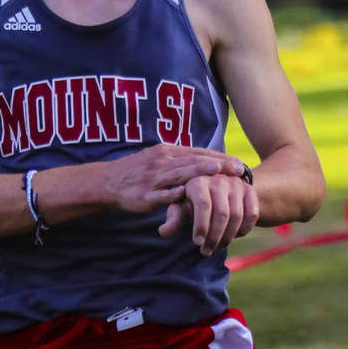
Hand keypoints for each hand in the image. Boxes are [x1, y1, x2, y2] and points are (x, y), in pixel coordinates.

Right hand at [107, 144, 246, 214]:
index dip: (220, 157)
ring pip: (179, 174)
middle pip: (193, 161)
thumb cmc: (137, 172)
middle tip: (239, 168)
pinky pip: (160, 194)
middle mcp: (162, 162)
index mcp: (167, 153)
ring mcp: (153, 179)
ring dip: (198, 172)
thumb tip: (206, 161)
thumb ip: (180, 160)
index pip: (198, 153)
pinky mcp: (144, 196)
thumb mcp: (159, 159)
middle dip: (217, 164)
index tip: (239, 162)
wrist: (107, 181)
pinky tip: (184, 193)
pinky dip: (171, 193)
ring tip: (217, 172)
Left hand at [158, 171, 258, 254]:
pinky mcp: (250, 191)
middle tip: (206, 251)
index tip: (197, 243)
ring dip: (228, 237)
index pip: (203, 204)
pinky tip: (234, 237)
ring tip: (217, 247)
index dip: (201, 226)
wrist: (218, 191)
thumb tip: (164, 231)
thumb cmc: (193, 203)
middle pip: (221, 213)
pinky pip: (252, 214)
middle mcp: (219, 180)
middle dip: (214, 237)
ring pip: (237, 216)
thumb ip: (174, 219)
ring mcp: (236, 185)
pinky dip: (244, 230)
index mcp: (198, 181)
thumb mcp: (181, 208)